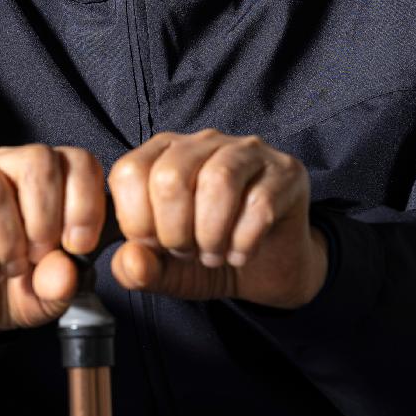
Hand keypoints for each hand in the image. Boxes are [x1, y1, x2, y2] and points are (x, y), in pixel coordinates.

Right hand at [0, 142, 107, 337]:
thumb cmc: (19, 286)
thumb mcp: (54, 292)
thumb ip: (65, 281)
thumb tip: (62, 270)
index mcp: (46, 175)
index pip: (76, 159)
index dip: (86, 201)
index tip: (80, 245)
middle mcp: (4, 166)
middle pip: (35, 159)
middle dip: (47, 217)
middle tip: (41, 255)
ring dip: (10, 239)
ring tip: (13, 268)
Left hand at [107, 129, 328, 308]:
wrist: (268, 271)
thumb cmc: (210, 258)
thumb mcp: (166, 272)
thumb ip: (137, 269)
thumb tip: (129, 260)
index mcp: (163, 155)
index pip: (130, 172)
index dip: (136, 221)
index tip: (156, 247)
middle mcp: (203, 142)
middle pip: (171, 176)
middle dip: (175, 232)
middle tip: (189, 253)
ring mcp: (248, 152)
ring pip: (218, 182)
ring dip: (211, 235)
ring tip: (214, 255)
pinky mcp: (286, 172)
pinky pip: (260, 202)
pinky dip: (244, 241)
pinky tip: (242, 253)